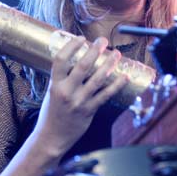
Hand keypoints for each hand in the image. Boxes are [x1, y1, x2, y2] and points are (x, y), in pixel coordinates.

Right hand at [32, 36, 128, 156]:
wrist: (52, 137)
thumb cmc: (52, 112)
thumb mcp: (52, 91)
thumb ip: (62, 77)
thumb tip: (74, 57)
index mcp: (55, 84)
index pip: (61, 60)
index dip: (71, 46)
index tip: (81, 38)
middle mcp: (66, 91)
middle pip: (83, 66)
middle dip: (95, 50)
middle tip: (103, 40)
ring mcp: (79, 101)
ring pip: (98, 78)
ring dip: (110, 64)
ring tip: (117, 54)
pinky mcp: (89, 110)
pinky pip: (106, 95)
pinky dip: (117, 85)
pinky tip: (125, 76)